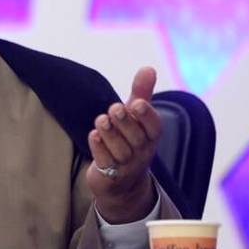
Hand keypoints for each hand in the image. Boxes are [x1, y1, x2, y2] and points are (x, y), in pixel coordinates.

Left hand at [85, 66, 162, 223]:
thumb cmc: (129, 139)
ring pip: (119, 150)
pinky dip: (98, 148)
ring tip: (101, 120)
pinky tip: (94, 136)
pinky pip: (105, 162)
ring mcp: (126, 165)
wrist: (122, 181)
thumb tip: (149, 68)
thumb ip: (141, 93)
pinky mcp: (109, 175)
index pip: (154, 127)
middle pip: (136, 138)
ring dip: (109, 134)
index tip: (137, 103)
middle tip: (114, 108)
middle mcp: (141, 152)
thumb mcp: (136, 117)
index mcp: (150, 137)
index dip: (147, 116)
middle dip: (125, 122)